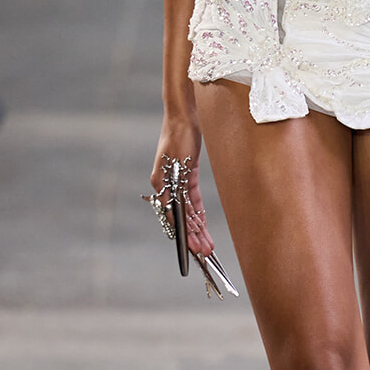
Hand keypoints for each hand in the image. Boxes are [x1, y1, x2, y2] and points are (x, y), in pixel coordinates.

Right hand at [150, 107, 215, 257]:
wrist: (183, 117)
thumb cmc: (177, 136)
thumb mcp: (174, 163)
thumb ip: (173, 186)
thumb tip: (171, 209)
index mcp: (161, 184)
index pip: (173, 216)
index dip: (184, 234)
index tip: (193, 249)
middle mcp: (167, 186)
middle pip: (182, 217)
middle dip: (193, 236)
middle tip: (205, 252)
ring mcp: (177, 181)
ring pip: (188, 211)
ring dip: (197, 227)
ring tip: (207, 243)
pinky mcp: (187, 176)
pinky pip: (192, 199)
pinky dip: (198, 212)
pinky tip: (202, 224)